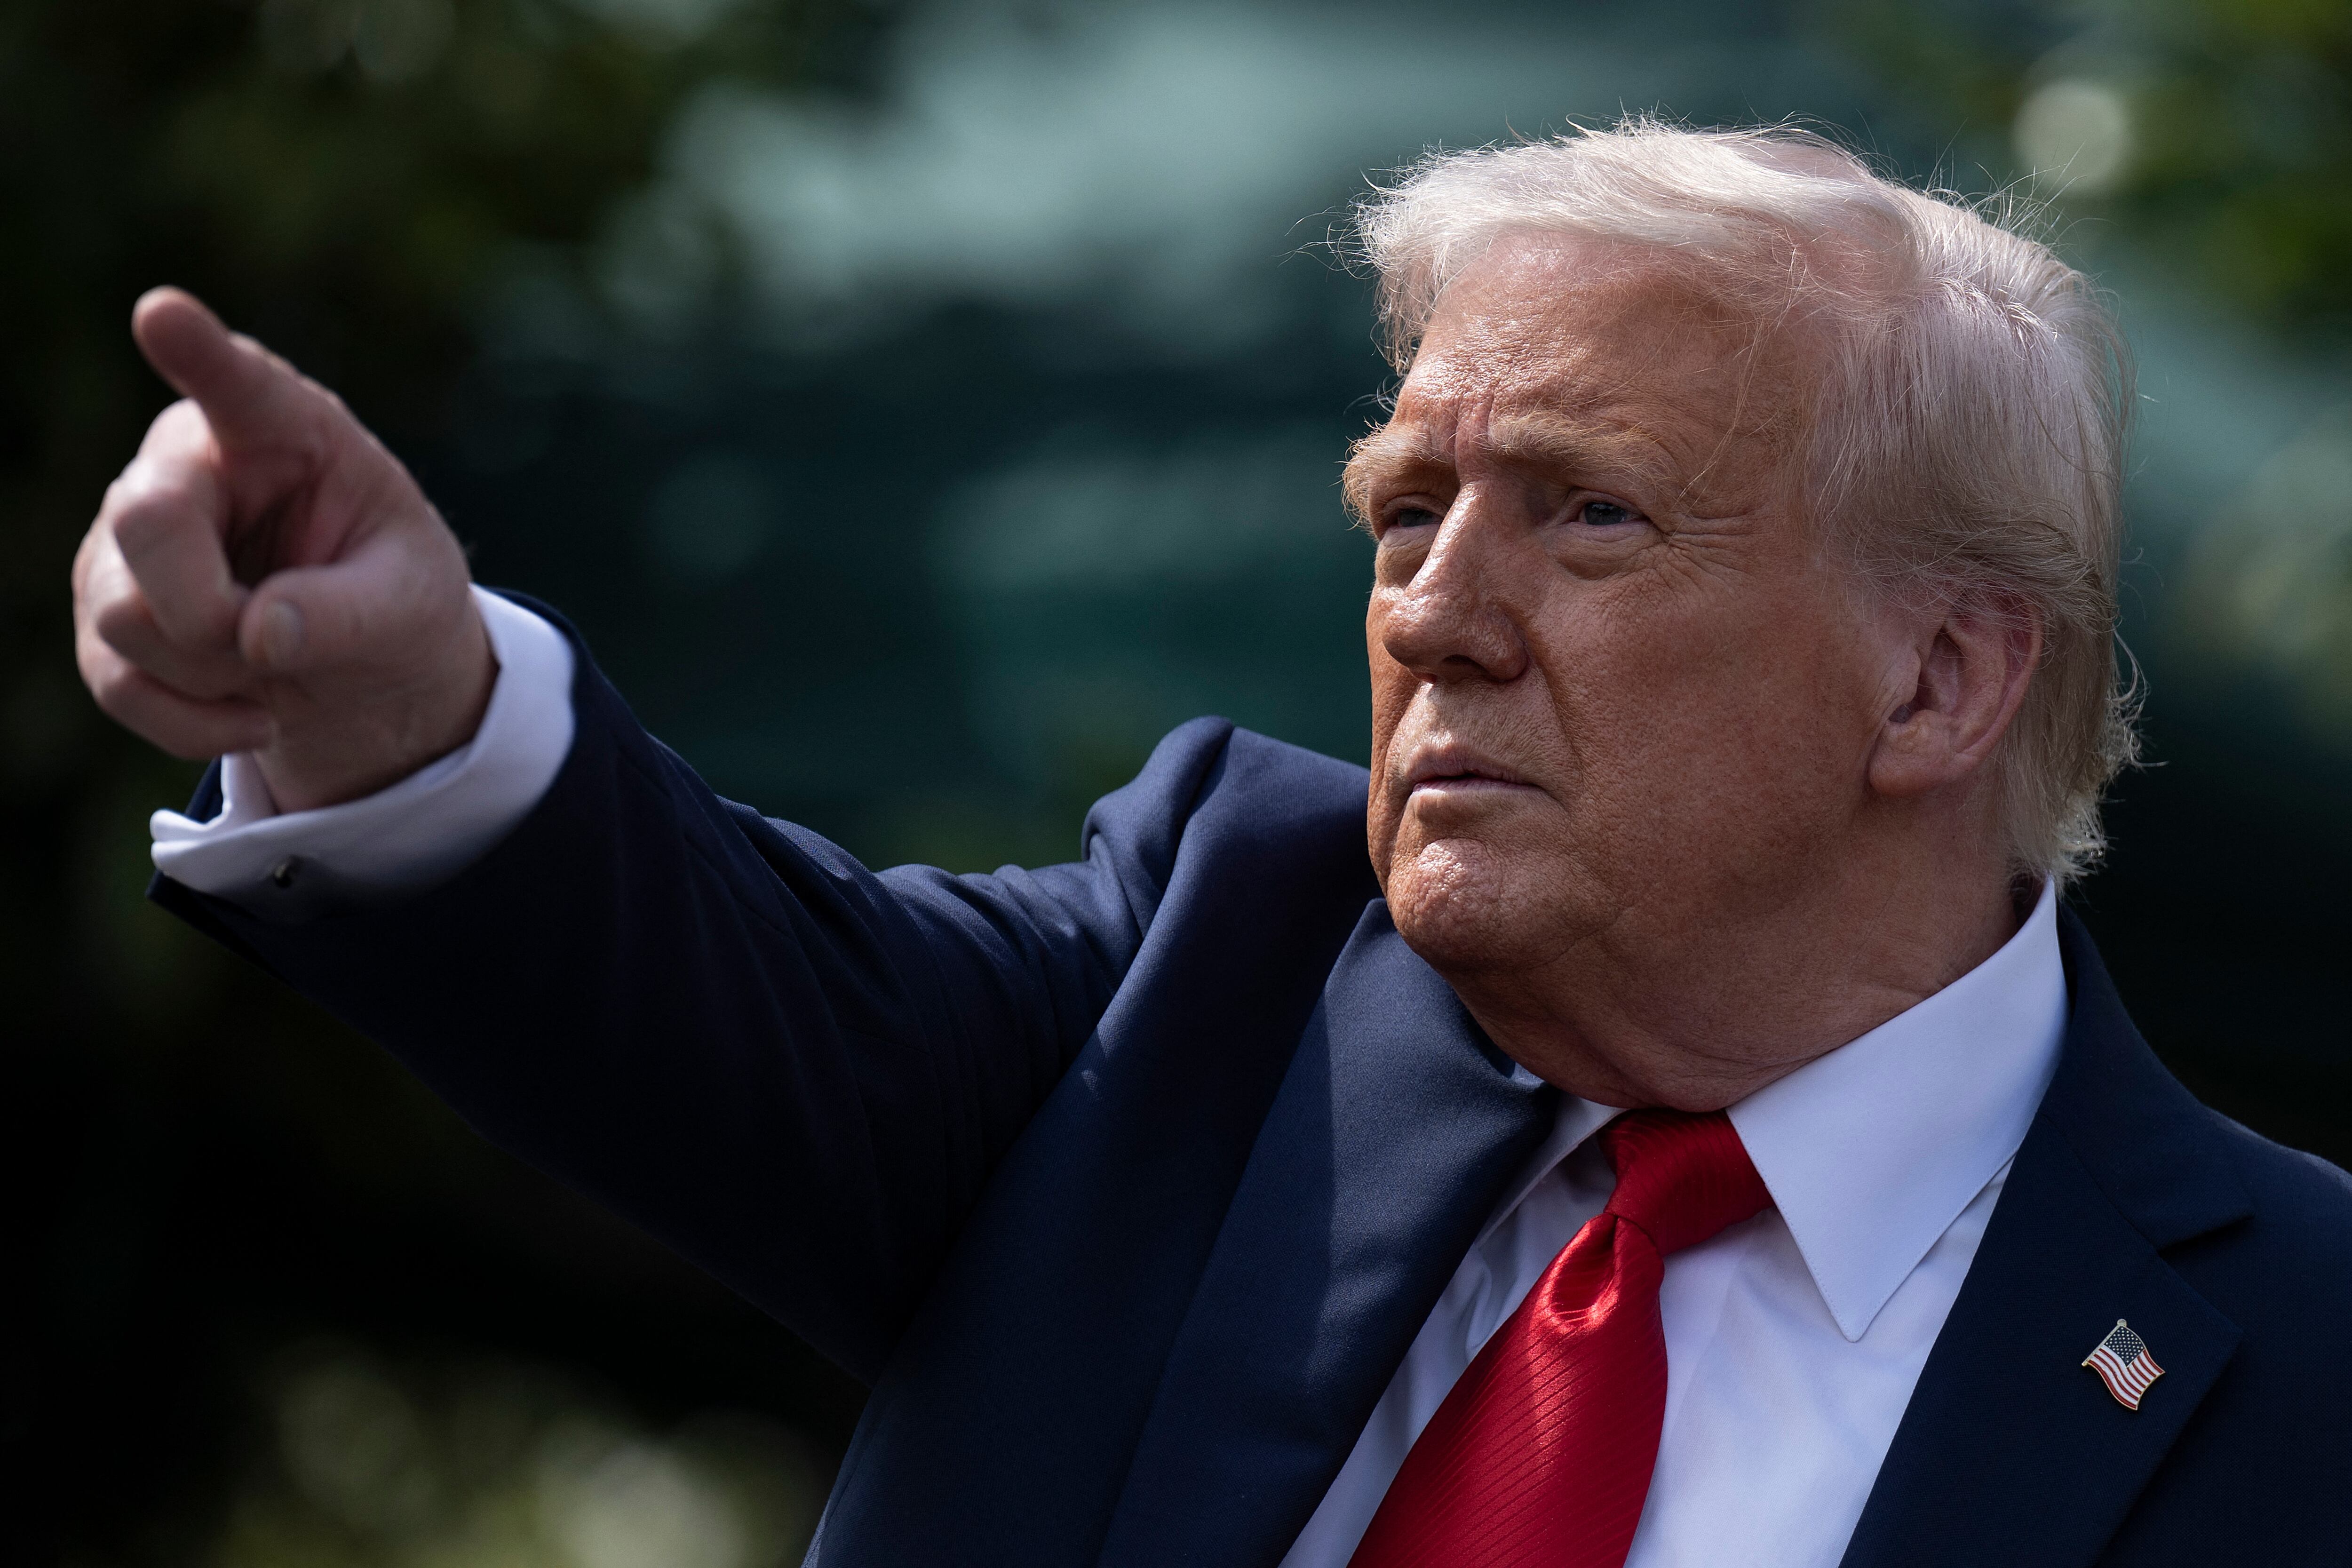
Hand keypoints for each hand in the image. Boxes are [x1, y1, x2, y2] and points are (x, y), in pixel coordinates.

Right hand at [73, 288, 493, 812]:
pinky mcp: (105, 606)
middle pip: (146, 527)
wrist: (364, 659)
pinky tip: (252, 712)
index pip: (236, 382)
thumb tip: (259, 636)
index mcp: (279, 427)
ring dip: (213, 675)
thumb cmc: (396, 594)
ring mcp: (126, 536)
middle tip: (277, 644)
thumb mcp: (412, 602)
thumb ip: (350, 613)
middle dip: (212, 615)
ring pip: (123, 616)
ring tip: (279, 667)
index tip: (164, 312)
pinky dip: (191, 722)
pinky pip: (115, 681)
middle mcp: (184, 463)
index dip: (197, 350)